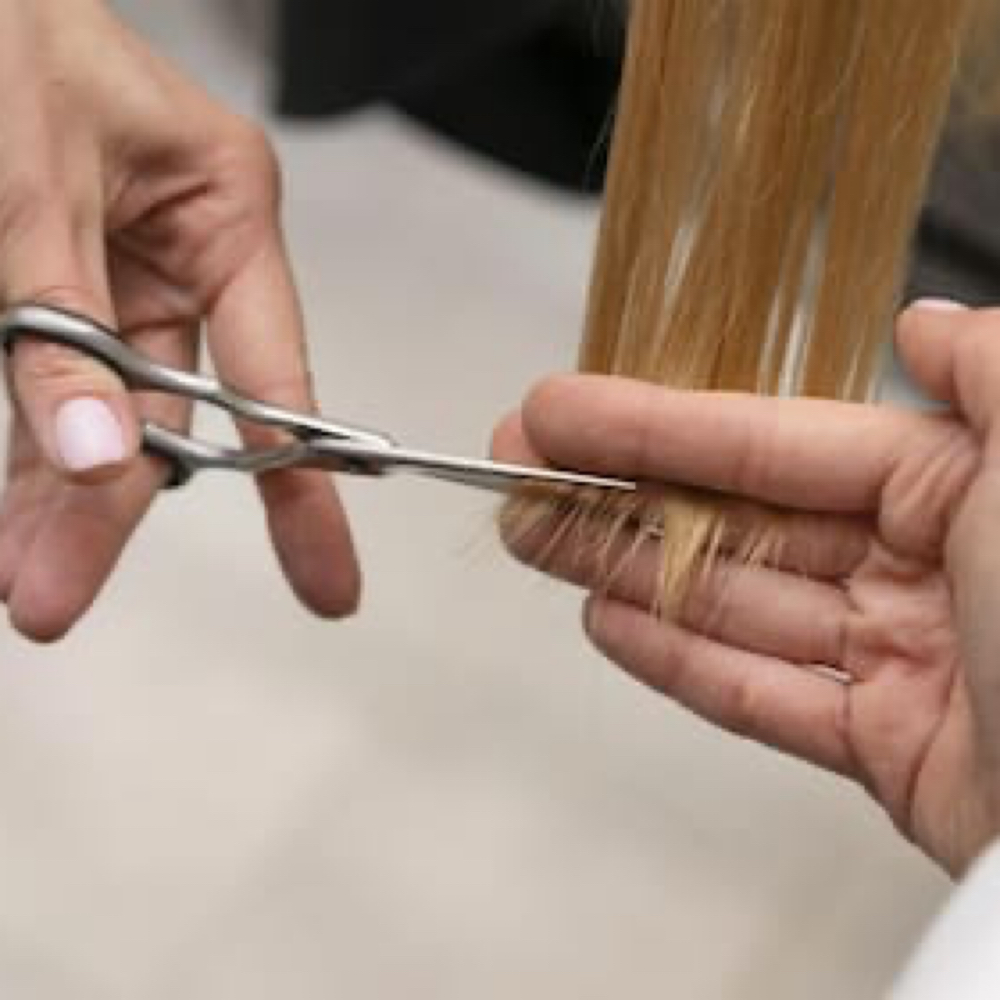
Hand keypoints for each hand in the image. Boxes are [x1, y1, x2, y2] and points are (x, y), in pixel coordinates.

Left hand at [0, 0, 358, 640]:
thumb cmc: (3, 22)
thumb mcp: (28, 177)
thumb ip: (59, 324)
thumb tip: (95, 453)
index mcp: (224, 207)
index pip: (275, 374)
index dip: (301, 488)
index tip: (326, 579)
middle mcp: (179, 251)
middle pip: (173, 414)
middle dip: (113, 511)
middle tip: (59, 593)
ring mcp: (114, 272)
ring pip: (100, 412)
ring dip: (55, 494)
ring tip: (22, 572)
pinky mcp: (49, 284)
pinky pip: (45, 383)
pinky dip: (29, 447)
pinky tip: (17, 508)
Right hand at [493, 301, 999, 875]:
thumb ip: (993, 368)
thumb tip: (924, 322)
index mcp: (962, 485)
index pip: (772, 442)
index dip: (655, 423)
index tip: (562, 409)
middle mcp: (926, 565)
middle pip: (733, 520)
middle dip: (614, 491)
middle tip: (520, 468)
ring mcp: (899, 659)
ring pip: (731, 604)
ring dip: (623, 569)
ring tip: (533, 533)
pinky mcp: (886, 750)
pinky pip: (762, 695)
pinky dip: (680, 659)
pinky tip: (606, 619)